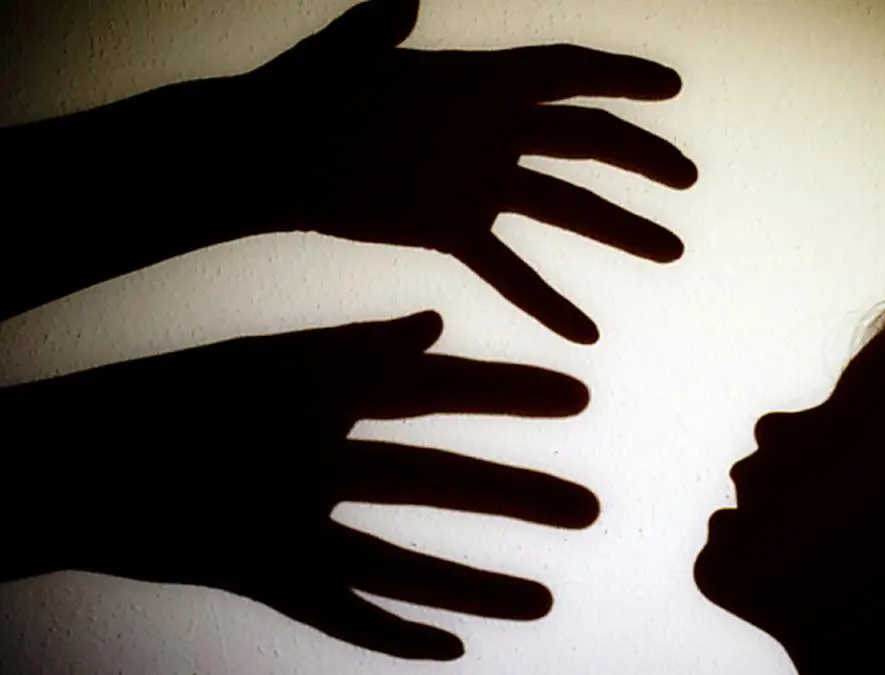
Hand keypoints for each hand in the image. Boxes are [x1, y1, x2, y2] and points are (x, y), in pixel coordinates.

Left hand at [0, 311, 598, 659]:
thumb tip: (437, 323)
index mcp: (329, 398)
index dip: (507, 394)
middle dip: (515, 495)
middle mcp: (331, 463)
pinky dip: (397, 634)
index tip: (580, 393)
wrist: (74, 465)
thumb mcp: (275, 368)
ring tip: (547, 592)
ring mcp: (308, 524)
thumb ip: (357, 349)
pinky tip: (452, 648)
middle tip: (592, 507)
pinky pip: (348, 614)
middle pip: (440, 482)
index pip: (440, 392)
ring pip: (409, 557)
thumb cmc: (175, 402)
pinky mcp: (276, 579)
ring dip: (477, 579)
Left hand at [238, 0, 697, 342]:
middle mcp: (489, 128)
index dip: (618, 77)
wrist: (270, 159)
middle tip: (687, 179)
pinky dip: (545, 300)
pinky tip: (585, 332)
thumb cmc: (297, 98)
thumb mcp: (336, 66)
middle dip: (637, 158)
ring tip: (671, 252)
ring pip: (562, 207)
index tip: (671, 89)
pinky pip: (510, 268)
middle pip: (580, 140)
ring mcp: (478, 181)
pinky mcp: (453, 229)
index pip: (560, 73)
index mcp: (473, 82)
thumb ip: (372, 34)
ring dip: (616, 228)